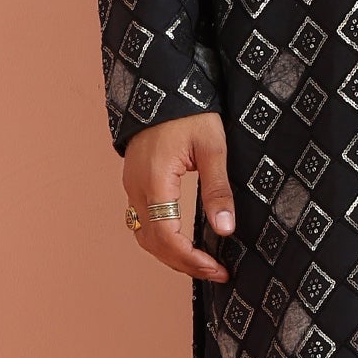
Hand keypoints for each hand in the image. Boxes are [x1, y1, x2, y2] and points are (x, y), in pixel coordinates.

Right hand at [122, 110, 234, 280]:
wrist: (163, 85)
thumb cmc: (191, 111)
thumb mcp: (213, 147)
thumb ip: (217, 189)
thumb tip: (225, 230)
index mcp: (154, 181)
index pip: (167, 237)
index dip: (192, 260)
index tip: (218, 270)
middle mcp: (136, 187)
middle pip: (153, 243)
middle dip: (184, 264)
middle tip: (216, 272)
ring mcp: (132, 185)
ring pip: (145, 235)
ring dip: (171, 255)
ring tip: (203, 263)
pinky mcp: (136, 182)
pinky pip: (144, 221)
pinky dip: (162, 239)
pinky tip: (185, 243)